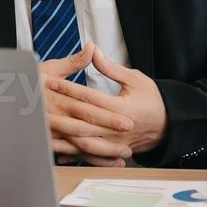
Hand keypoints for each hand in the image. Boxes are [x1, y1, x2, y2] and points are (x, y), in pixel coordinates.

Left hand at [50, 47, 166, 160]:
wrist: (170, 124)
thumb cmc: (153, 99)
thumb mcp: (135, 79)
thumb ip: (110, 68)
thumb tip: (93, 50)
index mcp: (121, 109)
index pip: (88, 98)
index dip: (67, 89)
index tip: (50, 81)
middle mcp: (116, 129)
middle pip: (81, 123)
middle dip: (57, 116)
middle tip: (37, 108)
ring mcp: (114, 144)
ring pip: (82, 143)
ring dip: (62, 139)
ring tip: (42, 132)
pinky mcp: (112, 151)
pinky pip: (89, 155)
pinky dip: (72, 154)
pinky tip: (56, 151)